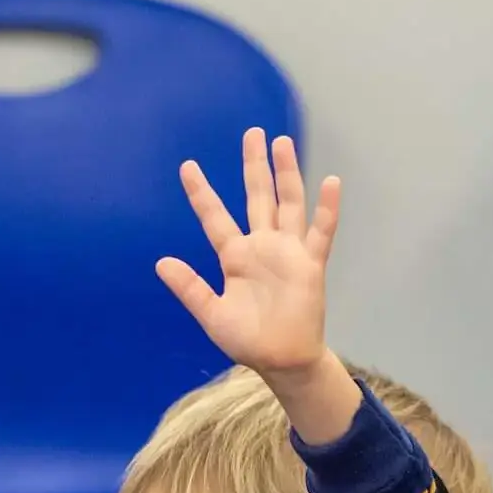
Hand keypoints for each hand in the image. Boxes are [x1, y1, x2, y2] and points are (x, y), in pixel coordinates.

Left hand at [157, 129, 341, 381]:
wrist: (281, 360)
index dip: (202, 193)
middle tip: (252, 133)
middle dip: (254, 166)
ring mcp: (288, 252)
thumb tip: (160, 263)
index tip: (188, 166)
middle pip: (258, 197)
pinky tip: (331, 182)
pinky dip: (327, 208)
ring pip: (288, 204)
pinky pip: (321, 232)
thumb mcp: (211, 314)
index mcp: (234, 256)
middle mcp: (262, 246)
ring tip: (283, 143)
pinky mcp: (310, 264)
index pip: (215, 217)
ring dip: (287, 174)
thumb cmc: (247, 339)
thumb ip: (189, 288)